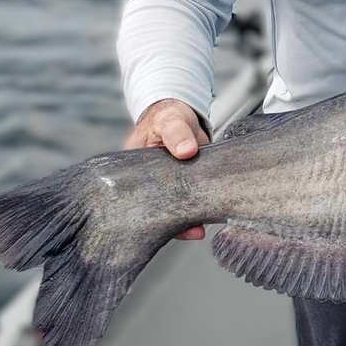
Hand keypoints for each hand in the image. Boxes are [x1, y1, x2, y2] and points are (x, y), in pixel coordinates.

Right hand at [124, 98, 209, 239]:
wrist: (184, 114)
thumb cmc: (168, 116)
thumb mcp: (170, 120)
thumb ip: (177, 133)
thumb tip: (186, 151)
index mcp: (134, 170)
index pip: (137, 197)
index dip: (151, 214)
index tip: (169, 223)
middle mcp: (150, 182)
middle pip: (158, 208)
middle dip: (173, 222)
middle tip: (192, 231)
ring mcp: (169, 184)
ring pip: (177, 206)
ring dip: (189, 217)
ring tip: (201, 228)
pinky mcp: (188, 183)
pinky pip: (193, 199)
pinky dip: (201, 206)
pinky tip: (211, 214)